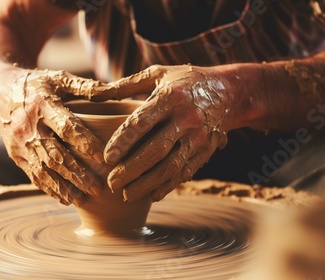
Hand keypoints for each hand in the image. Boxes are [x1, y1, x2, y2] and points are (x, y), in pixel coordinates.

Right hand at [0, 69, 122, 205]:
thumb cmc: (37, 84)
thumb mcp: (59, 78)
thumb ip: (87, 87)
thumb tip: (120, 91)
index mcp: (43, 104)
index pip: (65, 127)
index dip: (84, 143)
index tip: (103, 156)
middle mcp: (28, 126)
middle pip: (54, 154)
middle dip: (76, 173)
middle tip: (98, 187)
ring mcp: (19, 143)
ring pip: (42, 169)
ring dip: (62, 187)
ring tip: (83, 200)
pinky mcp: (15, 155)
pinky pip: (32, 175)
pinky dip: (49, 189)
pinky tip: (65, 199)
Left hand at [103, 65, 230, 201]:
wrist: (230, 92)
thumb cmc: (185, 81)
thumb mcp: (158, 74)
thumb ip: (125, 85)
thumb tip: (93, 94)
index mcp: (171, 97)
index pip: (142, 122)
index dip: (123, 141)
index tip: (106, 158)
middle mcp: (186, 118)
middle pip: (156, 150)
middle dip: (131, 170)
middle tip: (111, 183)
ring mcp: (199, 137)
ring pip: (171, 166)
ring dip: (147, 184)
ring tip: (126, 195)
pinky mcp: (206, 150)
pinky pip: (186, 172)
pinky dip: (168, 186)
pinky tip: (151, 195)